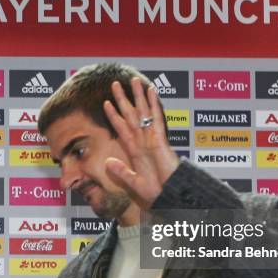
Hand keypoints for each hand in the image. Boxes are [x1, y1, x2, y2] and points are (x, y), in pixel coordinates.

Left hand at [103, 77, 179, 208]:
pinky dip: (154, 105)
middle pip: (130, 115)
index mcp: (136, 151)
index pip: (122, 128)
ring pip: (143, 112)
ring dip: (138, 96)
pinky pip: (156, 118)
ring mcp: (152, 138)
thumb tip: (107, 163)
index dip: (113, 116)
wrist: (171, 197)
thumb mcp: (134, 183)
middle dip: (122, 99)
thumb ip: (121, 172)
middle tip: (115, 84)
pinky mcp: (161, 140)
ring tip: (133, 81)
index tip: (106, 103)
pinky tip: (151, 91)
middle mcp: (143, 141)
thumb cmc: (157, 192)